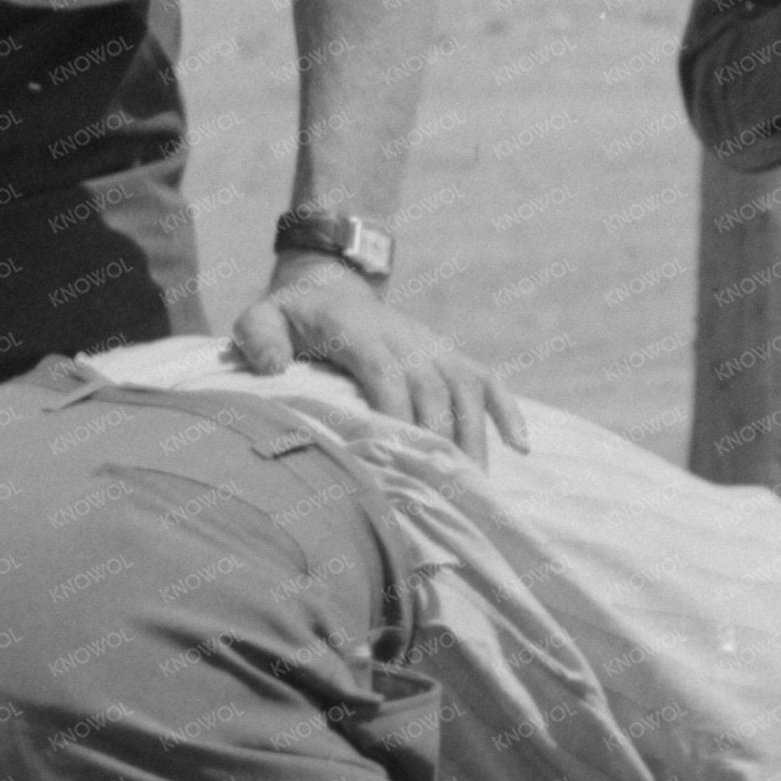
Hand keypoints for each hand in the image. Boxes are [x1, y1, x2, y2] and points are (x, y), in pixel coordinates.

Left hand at [229, 255, 525, 461]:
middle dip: (441, 440)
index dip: (397, 414)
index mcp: (359, 331)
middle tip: (444, 491)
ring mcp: (434, 347)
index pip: (387, 373)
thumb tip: (271, 367)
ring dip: (475, 438)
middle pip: (434, 389)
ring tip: (478, 486)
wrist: (330, 289)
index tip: (401, 459)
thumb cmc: (293, 318)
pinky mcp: (452, 357)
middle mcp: (406, 337)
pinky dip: (509, 413)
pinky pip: (489, 382)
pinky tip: (521, 449)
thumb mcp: (261, 317)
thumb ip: (258, 337)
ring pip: (466, 391)